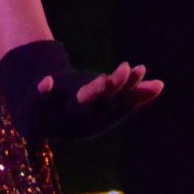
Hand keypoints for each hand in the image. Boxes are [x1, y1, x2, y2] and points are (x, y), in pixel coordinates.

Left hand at [0, 41, 162, 141]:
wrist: (32, 110)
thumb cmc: (72, 103)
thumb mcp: (101, 97)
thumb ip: (130, 93)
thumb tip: (161, 84)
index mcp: (98, 123)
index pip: (119, 106)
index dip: (131, 90)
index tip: (141, 69)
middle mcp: (80, 124)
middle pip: (103, 107)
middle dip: (115, 88)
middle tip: (126, 68)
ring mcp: (58, 118)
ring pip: (78, 106)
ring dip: (91, 92)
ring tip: (104, 77)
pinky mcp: (36, 108)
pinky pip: (40, 101)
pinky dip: (44, 92)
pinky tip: (47, 80)